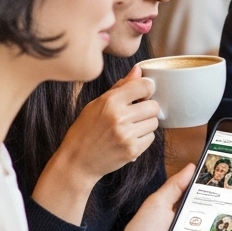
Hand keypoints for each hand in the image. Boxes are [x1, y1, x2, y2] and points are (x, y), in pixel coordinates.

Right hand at [54, 65, 160, 180]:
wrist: (77, 161)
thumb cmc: (85, 130)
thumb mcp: (96, 104)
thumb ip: (120, 86)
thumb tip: (139, 69)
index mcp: (109, 101)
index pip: (145, 86)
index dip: (146, 89)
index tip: (142, 94)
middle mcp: (119, 117)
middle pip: (154, 106)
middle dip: (147, 109)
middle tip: (135, 114)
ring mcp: (127, 135)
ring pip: (154, 122)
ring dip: (146, 124)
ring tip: (130, 127)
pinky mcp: (132, 150)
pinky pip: (151, 138)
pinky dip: (144, 138)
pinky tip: (129, 139)